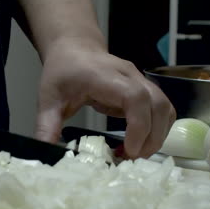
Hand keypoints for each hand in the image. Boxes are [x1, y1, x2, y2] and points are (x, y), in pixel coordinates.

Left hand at [35, 38, 175, 158]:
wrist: (75, 48)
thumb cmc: (62, 71)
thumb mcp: (49, 99)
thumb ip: (47, 126)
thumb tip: (44, 154)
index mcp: (105, 77)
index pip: (135, 98)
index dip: (138, 126)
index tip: (128, 150)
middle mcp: (130, 76)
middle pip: (157, 105)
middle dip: (151, 138)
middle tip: (129, 159)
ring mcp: (141, 81)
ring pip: (165, 108)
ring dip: (157, 135)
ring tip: (134, 154)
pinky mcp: (144, 89)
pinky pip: (162, 110)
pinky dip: (157, 129)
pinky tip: (137, 142)